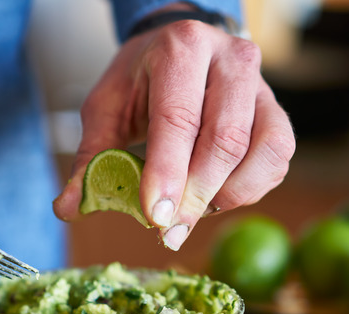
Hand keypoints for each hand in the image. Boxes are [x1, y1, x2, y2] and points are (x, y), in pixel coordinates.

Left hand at [53, 19, 294, 249]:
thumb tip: (69, 208)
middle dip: (196, 194)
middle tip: (169, 229)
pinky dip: (248, 190)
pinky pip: (276, 161)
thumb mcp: (107, 107)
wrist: (182, 49)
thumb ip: (92, 155)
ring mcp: (262, 86)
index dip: (168, 172)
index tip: (154, 216)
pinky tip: (215, 196)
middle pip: (226, 138)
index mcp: (182, 48)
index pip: (178, 117)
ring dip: (227, 194)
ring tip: (191, 211)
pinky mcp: (278, 112)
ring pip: (262, 151)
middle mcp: (231, 60)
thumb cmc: (142, 80)